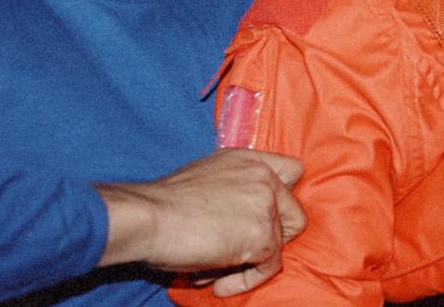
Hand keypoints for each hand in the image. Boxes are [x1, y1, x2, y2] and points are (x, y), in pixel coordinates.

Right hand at [97, 148, 306, 294]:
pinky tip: (218, 283)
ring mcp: (266, 205)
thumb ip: (232, 189)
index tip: (261, 218)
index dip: (283, 198)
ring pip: (279, 245)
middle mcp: (264, 177)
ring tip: (214, 271)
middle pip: (295, 214)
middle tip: (241, 252)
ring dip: (250, 263)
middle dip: (271, 238)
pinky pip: (269, 267)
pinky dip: (246, 280)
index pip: (292, 171)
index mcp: (249, 160)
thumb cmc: (163, 204)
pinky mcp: (263, 236)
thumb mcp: (204, 178)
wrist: (148, 217)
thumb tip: (240, 220)